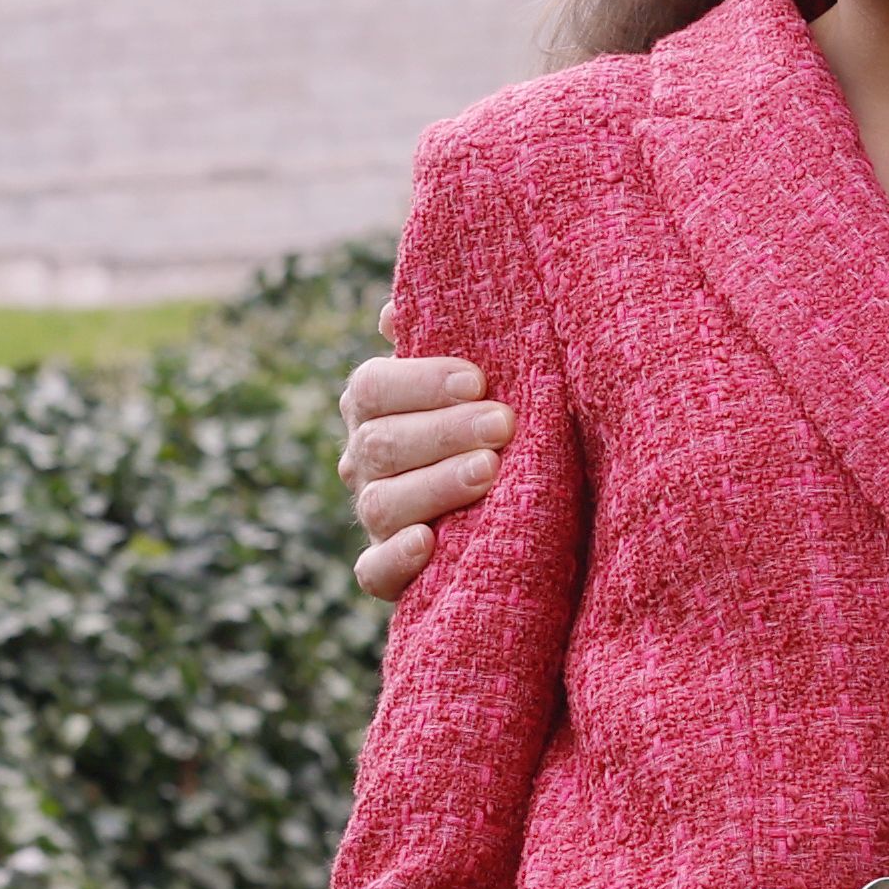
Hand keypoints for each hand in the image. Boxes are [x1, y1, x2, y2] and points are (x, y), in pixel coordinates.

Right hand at [340, 355, 509, 608]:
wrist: (523, 509)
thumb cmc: (495, 422)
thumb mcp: (477, 377)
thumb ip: (440, 337)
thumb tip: (394, 315)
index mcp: (374, 408)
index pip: (372, 388)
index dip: (419, 382)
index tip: (476, 380)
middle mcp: (365, 461)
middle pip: (381, 444)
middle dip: (444, 432)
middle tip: (502, 424)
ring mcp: (375, 519)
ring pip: (382, 504)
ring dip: (434, 486)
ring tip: (488, 471)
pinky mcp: (388, 573)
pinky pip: (373, 572)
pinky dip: (396, 558)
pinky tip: (428, 542)